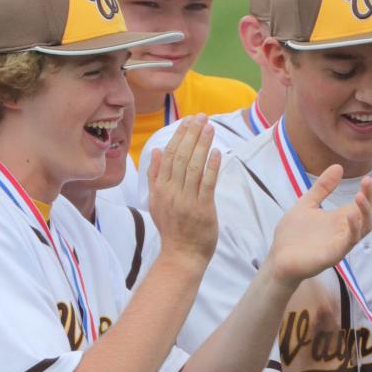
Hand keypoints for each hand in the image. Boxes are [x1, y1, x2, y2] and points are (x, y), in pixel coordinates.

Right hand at [146, 117, 220, 266]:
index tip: (188, 120)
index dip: (178, 136)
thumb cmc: (172, 228)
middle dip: (191, 134)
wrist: (181, 255)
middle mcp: (170, 192)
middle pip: (180, 157)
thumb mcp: (156, 202)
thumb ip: (155, 176)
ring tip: (210, 127)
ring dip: (202, 145)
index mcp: (159, 189)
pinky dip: (211, 166)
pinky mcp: (202, 208)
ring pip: (193, 166)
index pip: (168, 155)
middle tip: (201, 117)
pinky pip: (207, 183)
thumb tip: (155, 150)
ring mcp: (186, 200)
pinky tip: (216, 152)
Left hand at [267, 168, 371, 286]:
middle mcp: (345, 230)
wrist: (277, 259)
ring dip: (366, 211)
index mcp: (341, 218)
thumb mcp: (307, 204)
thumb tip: (338, 166)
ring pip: (365, 228)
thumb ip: (322, 187)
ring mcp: (342, 242)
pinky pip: (350, 241)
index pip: (365, 205)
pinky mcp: (334, 254)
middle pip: (369, 214)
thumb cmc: (292, 235)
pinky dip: (354, 228)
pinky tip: (350, 215)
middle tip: (368, 182)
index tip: (370, 178)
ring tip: (360, 195)